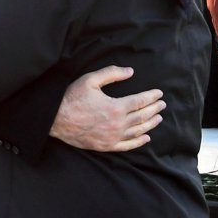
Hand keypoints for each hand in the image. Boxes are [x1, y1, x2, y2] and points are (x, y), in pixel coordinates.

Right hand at [49, 66, 164, 151]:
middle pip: (142, 116)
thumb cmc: (72, 98)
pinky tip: (146, 138)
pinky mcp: (105, 146)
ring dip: (150, 124)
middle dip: (154, 109)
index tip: (159, 94)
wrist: (55, 119)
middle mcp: (117, 124)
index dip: (151, 97)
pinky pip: (127, 145)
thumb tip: (130, 71)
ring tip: (158, 118)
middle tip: (162, 105)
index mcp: (116, 107)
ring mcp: (112, 137)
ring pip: (138, 131)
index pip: (140, 101)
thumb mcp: (90, 80)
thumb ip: (112, 73)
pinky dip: (138, 142)